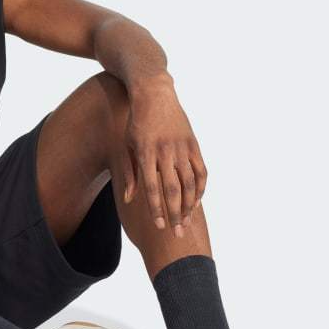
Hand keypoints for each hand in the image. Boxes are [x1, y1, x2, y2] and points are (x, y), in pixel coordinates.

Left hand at [121, 81, 207, 236]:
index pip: (152, 188)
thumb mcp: (127, 145)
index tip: (159, 227)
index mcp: (145, 153)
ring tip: (187, 222)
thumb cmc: (136, 123)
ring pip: (190, 183)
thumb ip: (129, 174)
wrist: (154, 94)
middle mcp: (165, 152)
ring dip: (189, 205)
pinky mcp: (193, 144)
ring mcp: (182, 148)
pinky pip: (201, 171)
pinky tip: (197, 202)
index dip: (156, 209)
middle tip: (178, 234)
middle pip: (173, 190)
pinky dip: (201, 188)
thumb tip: (129, 199)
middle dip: (175, 214)